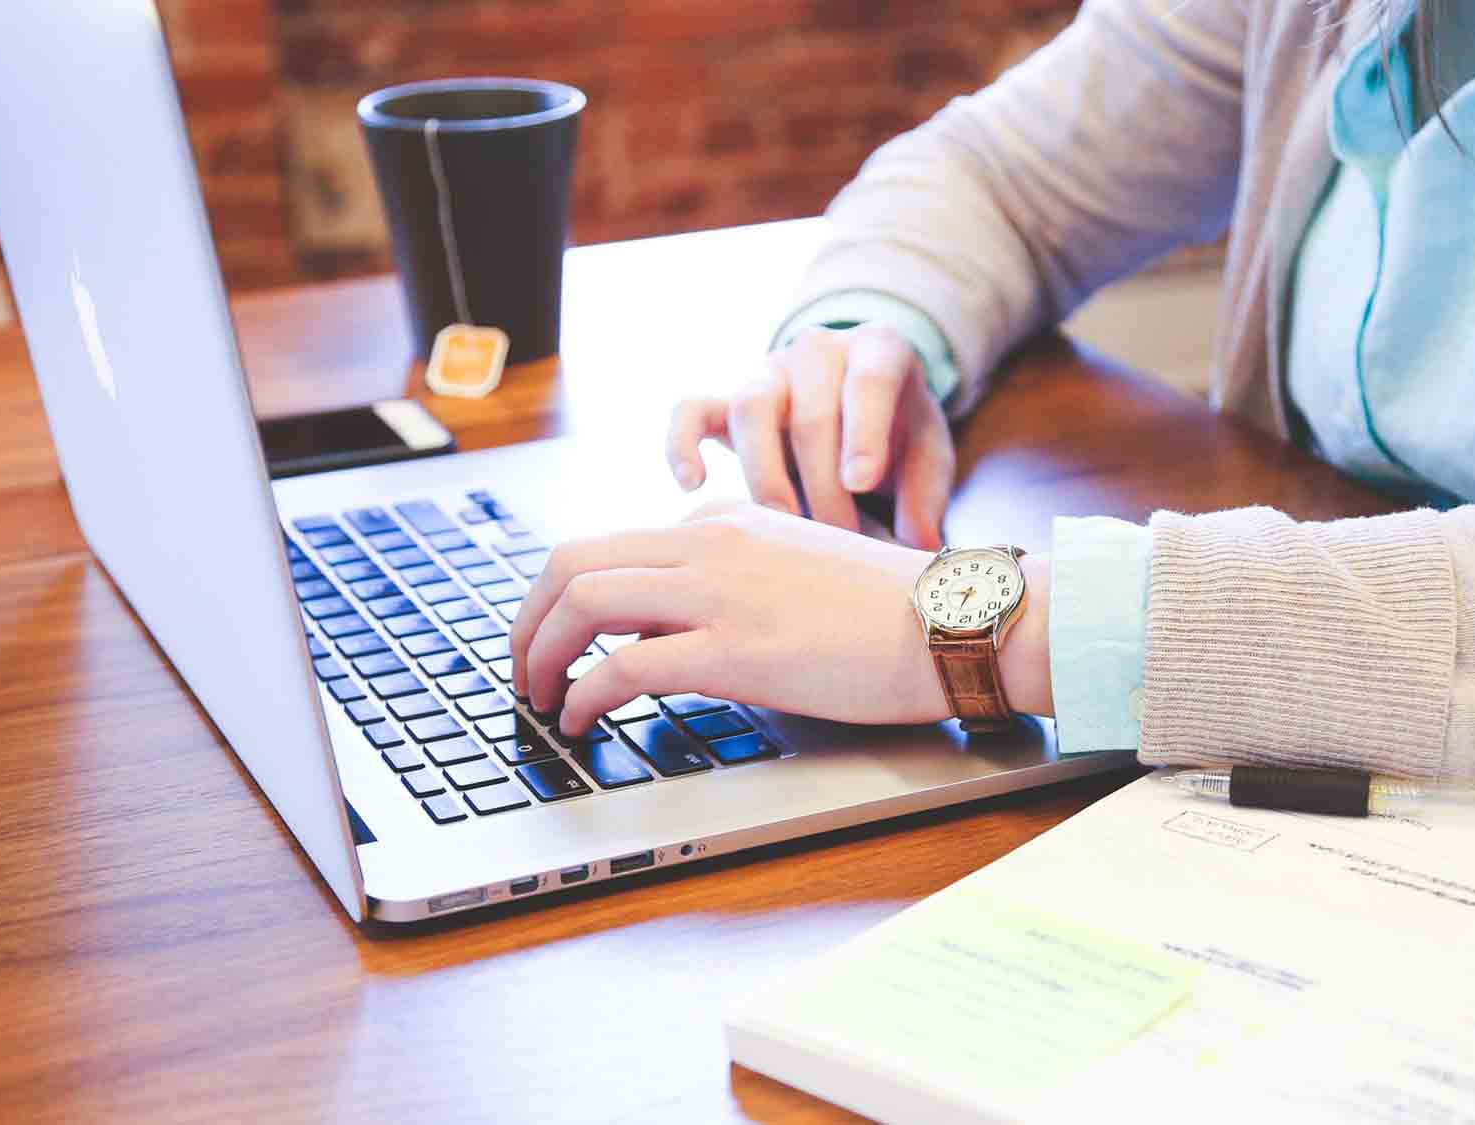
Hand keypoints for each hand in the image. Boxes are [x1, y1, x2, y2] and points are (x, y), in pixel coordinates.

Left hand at [508, 502, 1050, 737]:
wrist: (951, 621)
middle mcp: (709, 543)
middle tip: (522, 670)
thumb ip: (729, 582)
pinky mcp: (734, 649)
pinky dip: (583, 696)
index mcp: (723, 522)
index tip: (556, 642)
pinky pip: (623, 666)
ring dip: (539, 654)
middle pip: (572, 562)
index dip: (564, 601)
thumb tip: (663, 630)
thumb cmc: (888, 610)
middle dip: (528, 621)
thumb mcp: (793, 568)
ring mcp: (719, 592)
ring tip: (538, 698)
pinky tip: (581, 722)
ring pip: (583, 602)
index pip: (611, 547)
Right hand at [666, 323, 955, 549]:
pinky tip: (693, 485)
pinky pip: (691, 410)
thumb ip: (927, 496)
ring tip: (784, 528)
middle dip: (823, 487)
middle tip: (839, 541)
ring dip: (766, 476)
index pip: (868, 381)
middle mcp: (819, 351)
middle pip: (810, 414)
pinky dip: (682, 443)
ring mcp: (768, 372)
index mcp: (879, 350)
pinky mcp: (727, 399)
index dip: (863, 432)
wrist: (861, 400)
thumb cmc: (899, 432)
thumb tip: (918, 548)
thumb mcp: (929, 454)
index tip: (860, 482)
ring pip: (750, 409)